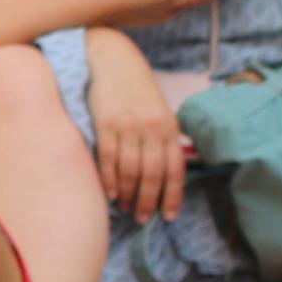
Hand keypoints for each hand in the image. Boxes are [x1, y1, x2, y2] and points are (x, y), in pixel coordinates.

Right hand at [86, 29, 187, 221]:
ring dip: (129, 195)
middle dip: (148, 201)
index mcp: (169, 127)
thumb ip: (164, 139)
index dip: (173, 195)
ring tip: (126, 209)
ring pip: (131, 171)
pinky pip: (109, 160)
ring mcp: (129, 128)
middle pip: (152, 175)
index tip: (169, 216)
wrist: (113, 63)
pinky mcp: (106, 125)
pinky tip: (111, 194)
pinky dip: (111, 180)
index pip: (175, 169)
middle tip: (143, 219)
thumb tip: (166, 172)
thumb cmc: (137, 91)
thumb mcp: (159, 112)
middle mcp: (152, 129)